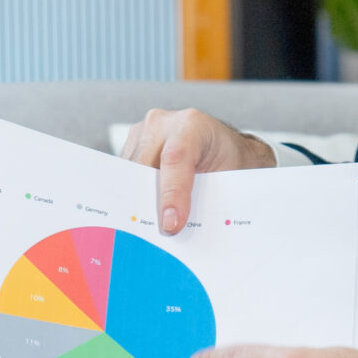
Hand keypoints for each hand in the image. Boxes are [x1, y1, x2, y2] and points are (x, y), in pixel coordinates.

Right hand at [121, 108, 275, 233]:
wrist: (224, 147)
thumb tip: (181, 229)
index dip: (171, 194)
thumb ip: (206, 197)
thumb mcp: (228, 177)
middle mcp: (163, 123)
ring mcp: (144, 131)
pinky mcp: (133, 143)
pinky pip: (127, 173)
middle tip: (157, 234)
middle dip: (150, 203)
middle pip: (144, 167)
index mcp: (192, 125)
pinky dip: (137, 193)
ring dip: (141, 199)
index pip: (174, 158)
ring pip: (131, 172)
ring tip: (152, 226)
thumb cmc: (230, 161)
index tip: (171, 225)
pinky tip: (148, 211)